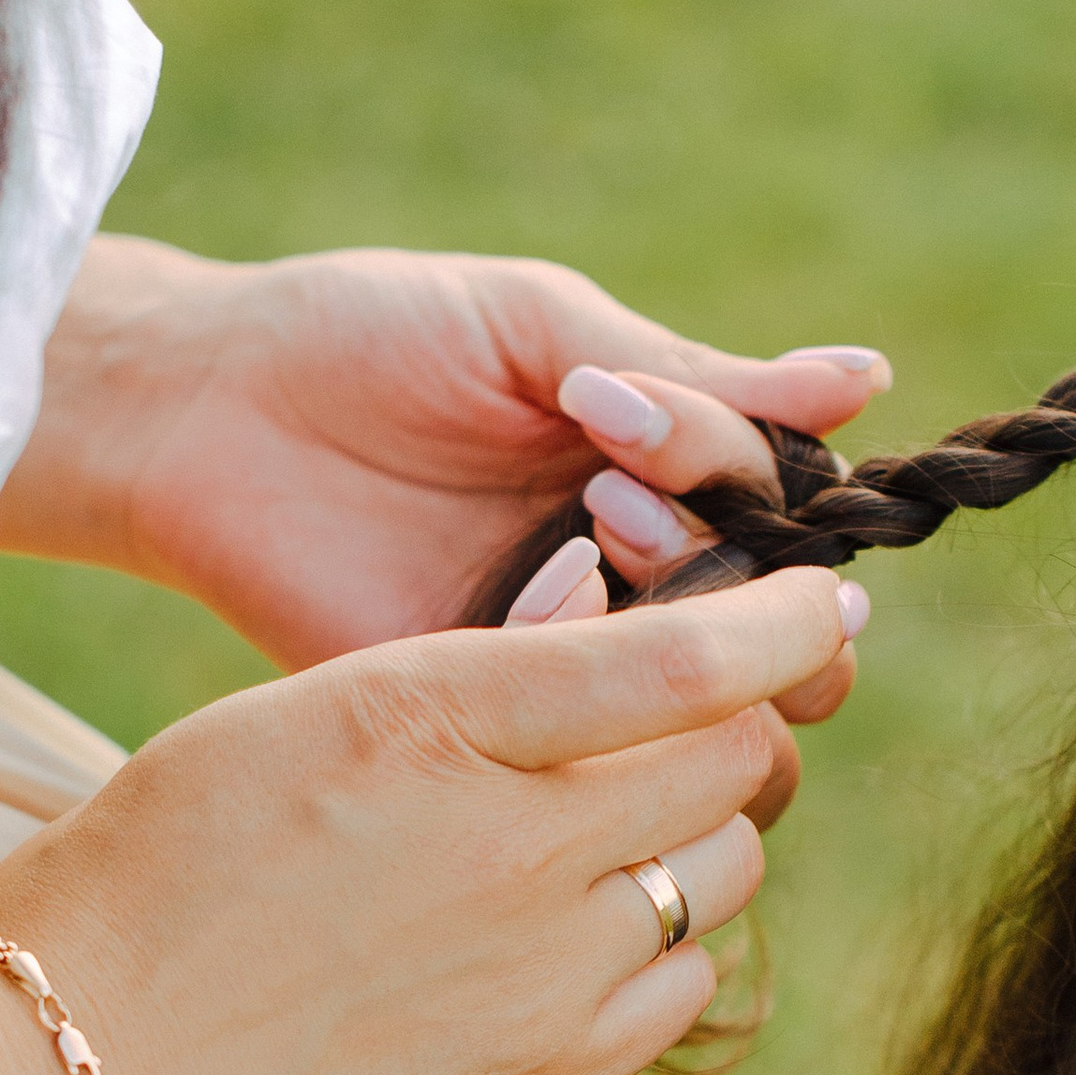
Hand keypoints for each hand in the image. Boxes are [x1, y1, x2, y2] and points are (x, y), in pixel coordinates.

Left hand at [0, 235, 889, 670]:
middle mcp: (636, 580)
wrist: (202, 409)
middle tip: (624, 497)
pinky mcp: (494, 724)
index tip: (648, 420)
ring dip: (676, 612)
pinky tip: (525, 585)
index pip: (795, 519)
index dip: (759, 481)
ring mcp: (568, 660)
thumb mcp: (545, 332)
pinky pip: (600, 742)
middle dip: (741, 570)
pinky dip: (589, 658)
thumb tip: (873, 378)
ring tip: (582, 526)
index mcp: (663, 477)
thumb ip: (703, 380)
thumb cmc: (366, 338)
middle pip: (784, 636)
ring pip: (711, 704)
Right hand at [0, 562, 864, 1074]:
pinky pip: (677, 993)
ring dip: (692, 836)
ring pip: (721, 879)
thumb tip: (607, 639)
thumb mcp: (298, 716)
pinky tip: (577, 933)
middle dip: (727, 725)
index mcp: (437, 727)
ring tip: (600, 828)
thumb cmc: (153, 867)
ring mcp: (538, 986)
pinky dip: (660, 947)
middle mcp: (515, 857)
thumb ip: (468, 688)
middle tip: (680, 715)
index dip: (778, 623)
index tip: (815, 601)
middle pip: (733, 769)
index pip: (684, 664)